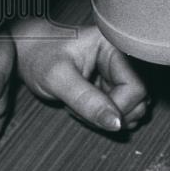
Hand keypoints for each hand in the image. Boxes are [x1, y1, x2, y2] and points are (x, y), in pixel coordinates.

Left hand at [13, 17, 148, 133]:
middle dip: (111, 113)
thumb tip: (116, 124)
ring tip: (81, 105)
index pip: (137, 88)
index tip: (84, 108)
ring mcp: (121, 72)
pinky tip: (86, 106)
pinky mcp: (115, 84)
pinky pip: (122, 110)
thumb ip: (87, 101)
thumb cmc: (39, 57)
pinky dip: (105, 116)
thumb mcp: (58, 78)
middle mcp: (125, 57)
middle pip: (140, 100)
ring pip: (134, 108)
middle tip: (80, 106)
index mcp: (117, 46)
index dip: (115, 107)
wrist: (28, 53)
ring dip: (107, 117)